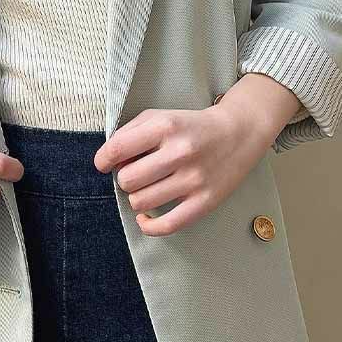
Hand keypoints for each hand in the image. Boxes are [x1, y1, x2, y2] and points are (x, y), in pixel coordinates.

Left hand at [92, 102, 273, 235]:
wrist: (239, 133)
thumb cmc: (191, 126)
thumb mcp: (159, 116)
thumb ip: (129, 133)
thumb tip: (108, 161)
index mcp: (165, 126)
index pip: (117, 149)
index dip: (103, 160)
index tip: (104, 164)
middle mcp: (179, 152)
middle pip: (127, 180)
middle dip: (125, 178)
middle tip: (137, 173)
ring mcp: (194, 179)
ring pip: (141, 202)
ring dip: (137, 197)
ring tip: (148, 188)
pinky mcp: (205, 201)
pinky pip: (167, 225)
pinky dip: (148, 225)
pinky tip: (146, 216)